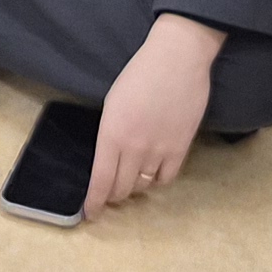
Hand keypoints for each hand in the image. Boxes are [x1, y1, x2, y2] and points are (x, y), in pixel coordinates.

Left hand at [85, 15, 220, 216]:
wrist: (178, 58)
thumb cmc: (140, 73)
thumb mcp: (113, 103)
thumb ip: (110, 134)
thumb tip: (109, 158)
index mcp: (111, 134)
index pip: (101, 181)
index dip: (94, 202)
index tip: (90, 213)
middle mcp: (134, 148)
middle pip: (121, 188)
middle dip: (113, 195)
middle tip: (110, 194)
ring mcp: (159, 150)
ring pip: (143, 185)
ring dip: (135, 186)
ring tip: (132, 178)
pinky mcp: (181, 148)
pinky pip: (166, 178)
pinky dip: (156, 179)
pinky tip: (153, 171)